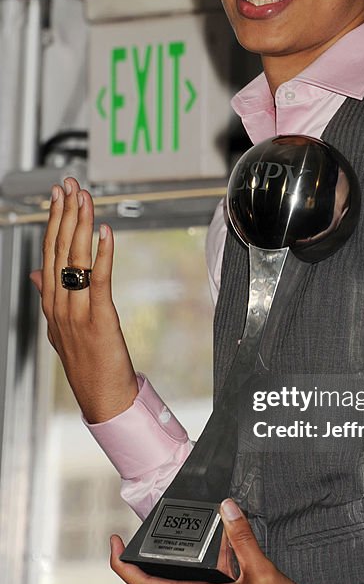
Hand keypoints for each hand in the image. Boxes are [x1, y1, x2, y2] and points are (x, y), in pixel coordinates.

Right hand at [30, 177, 138, 421]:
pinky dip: (101, 254)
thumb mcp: (61, 327)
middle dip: (64, 213)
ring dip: (80, 225)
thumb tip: (37, 274)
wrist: (102, 399)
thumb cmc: (88, 364)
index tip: (58, 195)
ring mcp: (75, 311)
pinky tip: (105, 232)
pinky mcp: (98, 318)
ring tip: (84, 198)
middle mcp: (58, 304)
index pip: (49, 253)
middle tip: (69, 185)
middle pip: (58, 250)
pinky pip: (98, 280)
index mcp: (51, 303)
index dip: (53, 221)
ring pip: (74, 259)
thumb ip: (49, 296)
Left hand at [109, 498, 317, 583]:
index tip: (116, 542)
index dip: (122, 566)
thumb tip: (226, 508)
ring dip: (152, 574)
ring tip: (161, 543)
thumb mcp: (263, 572)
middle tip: (132, 542)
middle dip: (131, 570)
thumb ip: (243, 538)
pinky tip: (201, 554)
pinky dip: (178, 576)